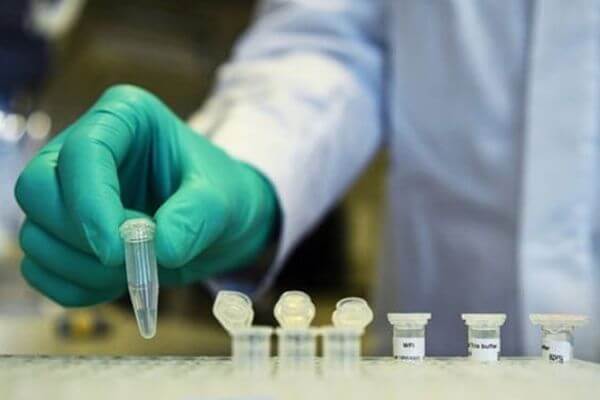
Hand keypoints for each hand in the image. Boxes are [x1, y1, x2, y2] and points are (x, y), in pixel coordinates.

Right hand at [15, 85, 277, 305]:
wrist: (222, 223)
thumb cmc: (223, 194)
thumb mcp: (223, 200)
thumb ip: (196, 218)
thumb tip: (160, 249)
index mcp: (124, 116)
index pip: (82, 151)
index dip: (90, 203)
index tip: (118, 250)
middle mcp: (85, 149)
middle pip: (36, 188)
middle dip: (77, 235)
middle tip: (126, 259)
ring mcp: (70, 193)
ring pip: (34, 233)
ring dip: (80, 268)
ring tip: (134, 272)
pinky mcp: (67, 233)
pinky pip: (42, 267)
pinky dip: (74, 287)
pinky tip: (114, 285)